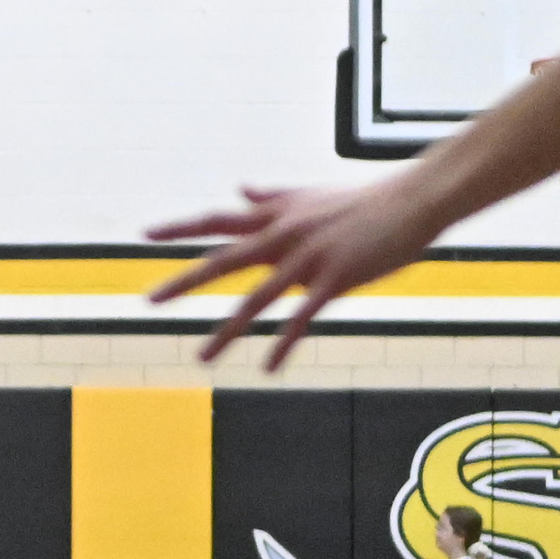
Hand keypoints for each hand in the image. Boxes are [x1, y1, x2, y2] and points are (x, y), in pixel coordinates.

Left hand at [145, 176, 443, 369]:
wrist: (415, 199)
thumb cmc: (363, 201)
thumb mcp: (309, 195)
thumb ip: (271, 198)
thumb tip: (241, 189)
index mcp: (275, 216)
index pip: (218, 219)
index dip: (180, 228)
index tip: (144, 235)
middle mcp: (283, 235)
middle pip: (223, 261)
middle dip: (184, 282)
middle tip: (149, 301)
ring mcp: (308, 257)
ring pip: (257, 299)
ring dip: (226, 332)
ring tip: (201, 358)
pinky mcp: (336, 277)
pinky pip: (302, 318)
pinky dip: (284, 344)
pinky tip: (268, 369)